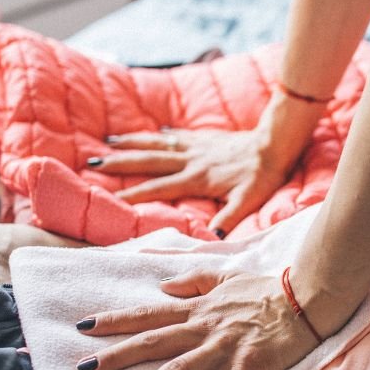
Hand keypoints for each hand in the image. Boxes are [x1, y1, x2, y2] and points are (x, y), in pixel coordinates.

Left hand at [74, 268, 318, 369]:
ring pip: (179, 369)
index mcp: (198, 309)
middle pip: (153, 342)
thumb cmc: (268, 289)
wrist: (308, 295)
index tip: (85, 327)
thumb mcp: (227, 277)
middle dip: (116, 356)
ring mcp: (226, 346)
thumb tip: (164, 285)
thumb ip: (194, 280)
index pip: (150, 313)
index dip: (117, 320)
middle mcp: (205, 327)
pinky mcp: (250, 364)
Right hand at [91, 127, 292, 234]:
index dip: (134, 193)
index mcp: (196, 178)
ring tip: (110, 140)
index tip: (109, 197)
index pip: (158, 188)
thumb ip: (228, 218)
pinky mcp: (206, 137)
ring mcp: (197, 146)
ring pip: (158, 142)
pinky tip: (155, 131)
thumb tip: (211, 238)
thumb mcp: (247, 201)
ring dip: (134, 141)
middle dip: (120, 162)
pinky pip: (179, 133)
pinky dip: (164, 133)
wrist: (276, 143)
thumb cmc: (263, 175)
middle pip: (149, 160)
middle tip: (93, 162)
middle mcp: (191, 159)